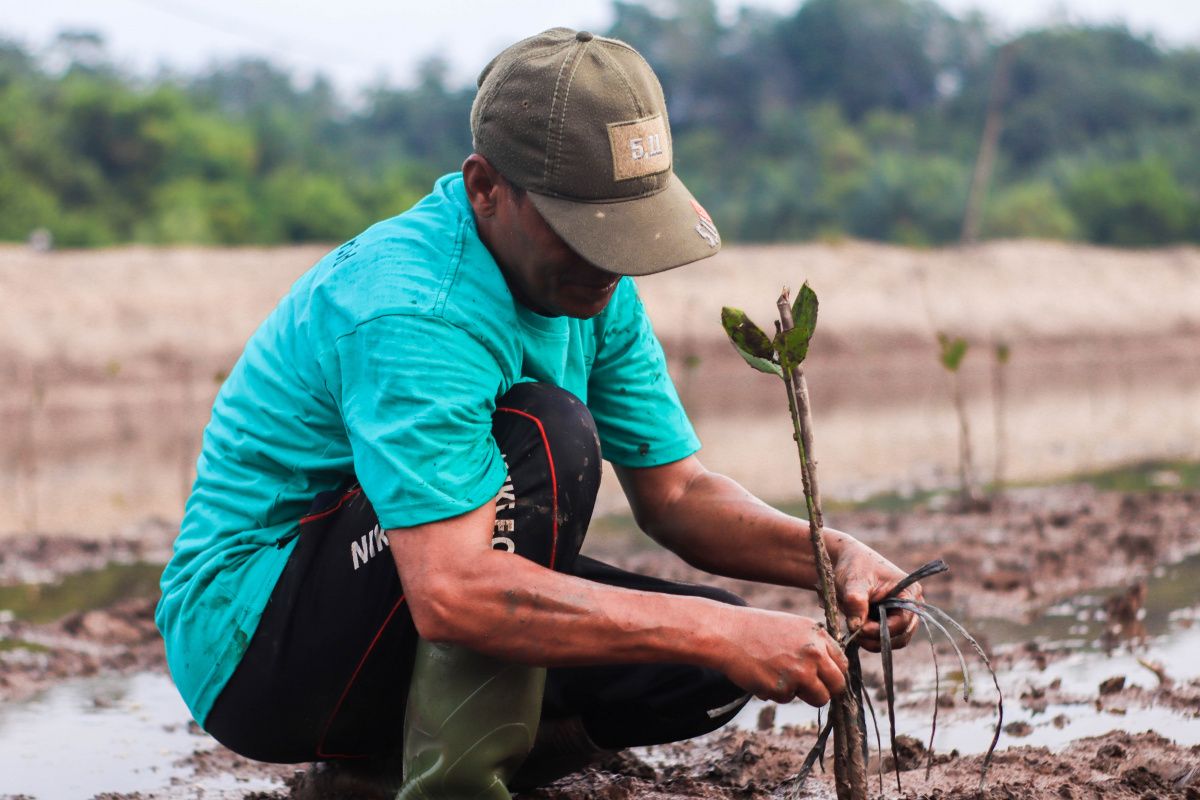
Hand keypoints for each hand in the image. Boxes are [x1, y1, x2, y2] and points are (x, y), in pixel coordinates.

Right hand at [716, 607, 848, 705]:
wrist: (727, 633)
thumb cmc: (758, 629)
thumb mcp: (793, 627)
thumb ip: (815, 646)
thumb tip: (832, 670)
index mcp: (817, 636)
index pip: (842, 665)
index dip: (833, 674)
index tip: (824, 677)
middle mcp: (813, 654)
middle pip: (837, 686)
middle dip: (826, 690)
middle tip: (810, 688)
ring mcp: (799, 673)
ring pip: (818, 698)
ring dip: (804, 694)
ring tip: (781, 677)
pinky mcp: (782, 689)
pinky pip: (788, 699)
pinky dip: (777, 692)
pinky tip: (763, 674)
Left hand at [828, 534, 921, 652]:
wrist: (845, 563)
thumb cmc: (853, 567)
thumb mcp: (853, 582)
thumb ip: (856, 602)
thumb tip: (856, 626)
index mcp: (909, 592)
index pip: (904, 621)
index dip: (882, 629)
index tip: (860, 627)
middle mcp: (911, 606)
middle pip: (902, 635)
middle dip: (878, 638)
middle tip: (855, 632)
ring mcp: (901, 616)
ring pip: (894, 641)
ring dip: (873, 641)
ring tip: (853, 630)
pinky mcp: (889, 623)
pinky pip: (884, 640)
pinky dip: (870, 640)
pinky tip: (855, 629)